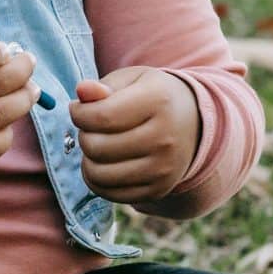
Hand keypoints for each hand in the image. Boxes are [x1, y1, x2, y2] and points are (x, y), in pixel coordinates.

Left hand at [70, 67, 199, 203]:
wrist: (194, 124)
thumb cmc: (151, 97)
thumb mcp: (131, 80)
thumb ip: (103, 86)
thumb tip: (82, 92)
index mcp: (158, 101)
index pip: (101, 116)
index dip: (78, 113)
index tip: (79, 109)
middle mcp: (165, 138)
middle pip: (97, 147)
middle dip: (84, 135)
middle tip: (92, 128)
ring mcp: (163, 168)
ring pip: (99, 174)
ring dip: (87, 159)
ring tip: (98, 144)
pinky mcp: (158, 190)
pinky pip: (109, 193)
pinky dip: (96, 180)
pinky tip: (103, 163)